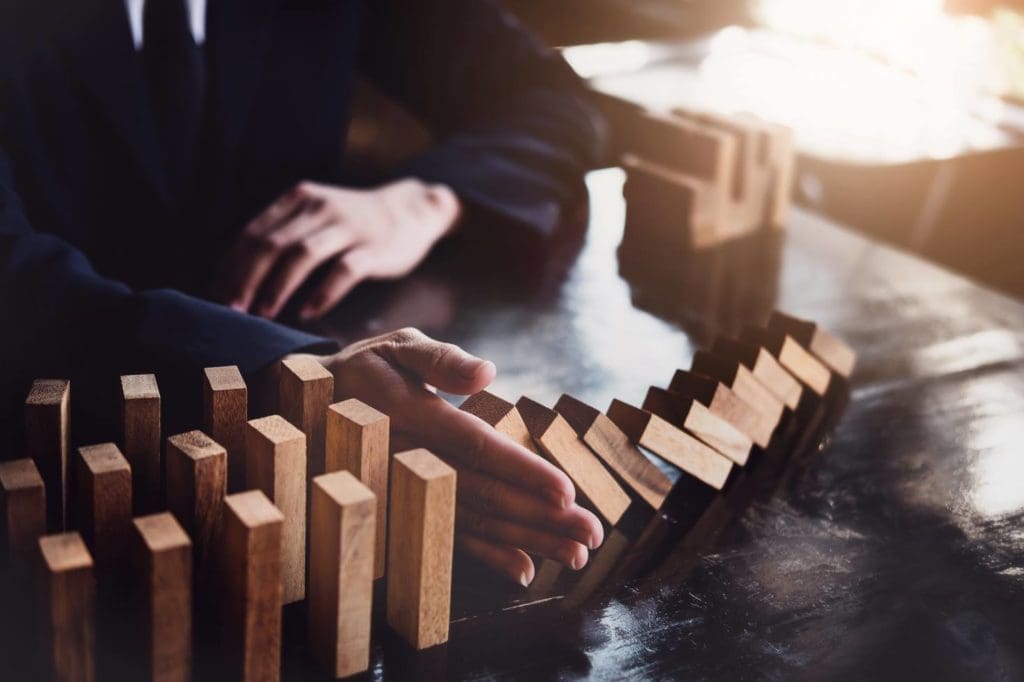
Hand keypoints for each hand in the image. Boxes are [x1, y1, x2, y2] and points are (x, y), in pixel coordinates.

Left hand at [214, 179, 460, 319]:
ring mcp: (349, 228)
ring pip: (304, 255)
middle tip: (232, 309)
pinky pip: (344, 271)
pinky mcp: (374, 249)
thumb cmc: (355, 221)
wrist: (411, 210)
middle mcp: (320, 208)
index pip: (254, 232)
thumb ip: (284, 233)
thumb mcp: (316, 213)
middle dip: (246, 278)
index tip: (216, 295)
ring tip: (263, 313)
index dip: (231, 265)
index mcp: (300, 200)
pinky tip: (306, 312)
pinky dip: (322, 293)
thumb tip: (238, 275)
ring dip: (278, 286)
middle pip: (273, 243)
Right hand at [297, 328, 603, 585]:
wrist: (308, 403)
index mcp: (412, 416)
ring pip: (472, 521)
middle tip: (590, 533)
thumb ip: (439, 359)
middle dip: (539, 516)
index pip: (475, 446)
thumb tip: (486, 371)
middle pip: (482, 493)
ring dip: (526, 540)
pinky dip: (486, 556)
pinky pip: (447, 536)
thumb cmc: (370, 367)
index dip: (521, 470)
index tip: (565, 491)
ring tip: (574, 555)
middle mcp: (410, 461)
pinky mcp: (408, 507)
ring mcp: (408, 490)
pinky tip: (523, 570)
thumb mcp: (398, 346)